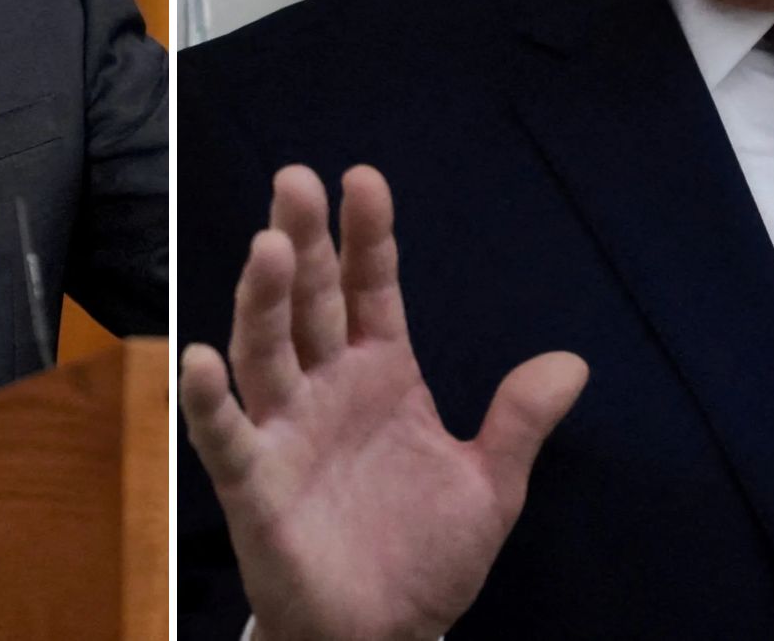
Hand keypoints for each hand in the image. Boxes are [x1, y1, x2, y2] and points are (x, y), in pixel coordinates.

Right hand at [179, 165, 587, 640]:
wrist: (386, 636)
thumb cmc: (423, 556)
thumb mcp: (490, 487)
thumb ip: (519, 422)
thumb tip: (573, 362)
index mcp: (381, 373)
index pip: (370, 287)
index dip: (367, 235)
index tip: (363, 179)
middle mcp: (326, 387)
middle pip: (310, 300)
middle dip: (304, 239)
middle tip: (294, 181)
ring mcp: (286, 429)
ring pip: (266, 349)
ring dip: (263, 299)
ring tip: (269, 246)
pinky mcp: (254, 483)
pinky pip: (228, 435)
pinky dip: (207, 400)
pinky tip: (200, 359)